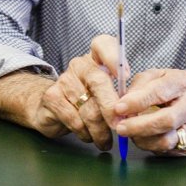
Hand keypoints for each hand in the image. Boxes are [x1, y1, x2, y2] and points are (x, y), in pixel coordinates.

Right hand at [35, 35, 124, 149]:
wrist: (52, 108)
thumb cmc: (87, 100)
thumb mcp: (106, 93)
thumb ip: (120, 97)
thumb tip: (133, 113)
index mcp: (95, 59)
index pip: (103, 44)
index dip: (114, 56)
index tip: (127, 74)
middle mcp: (79, 65)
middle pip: (99, 82)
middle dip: (112, 109)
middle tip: (120, 127)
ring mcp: (64, 80)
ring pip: (89, 109)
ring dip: (100, 130)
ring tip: (105, 140)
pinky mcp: (52, 97)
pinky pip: (75, 120)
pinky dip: (85, 134)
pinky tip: (88, 136)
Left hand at [111, 69, 185, 156]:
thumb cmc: (177, 88)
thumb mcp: (159, 75)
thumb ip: (139, 85)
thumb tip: (121, 103)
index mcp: (182, 83)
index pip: (159, 92)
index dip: (137, 101)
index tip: (119, 108)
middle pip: (166, 121)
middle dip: (139, 126)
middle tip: (120, 127)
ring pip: (167, 141)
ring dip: (143, 139)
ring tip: (129, 133)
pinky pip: (168, 150)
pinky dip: (152, 145)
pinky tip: (145, 137)